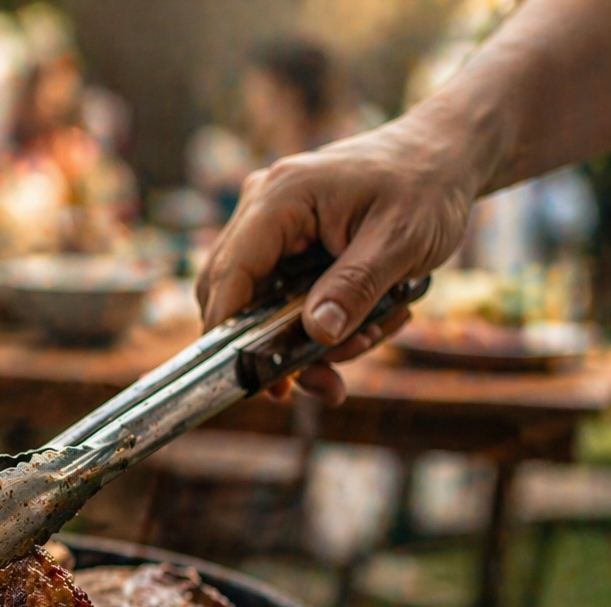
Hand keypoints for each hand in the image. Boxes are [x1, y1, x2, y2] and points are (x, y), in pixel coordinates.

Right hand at [196, 118, 478, 403]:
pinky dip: (315, 320)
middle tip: (323, 382)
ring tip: (364, 346)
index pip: (230, 273)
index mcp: (282, 197)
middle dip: (273, 344)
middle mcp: (263, 206)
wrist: (445, 155)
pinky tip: (361, 328)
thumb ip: (355, 287)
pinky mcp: (287, 240)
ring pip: (258, 301)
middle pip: (233, 293)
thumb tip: (315, 334)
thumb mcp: (402, 241)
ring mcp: (272, 223)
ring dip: (303, 338)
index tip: (249, 379)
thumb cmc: (428, 186)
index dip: (230, 330)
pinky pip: (281, 294)